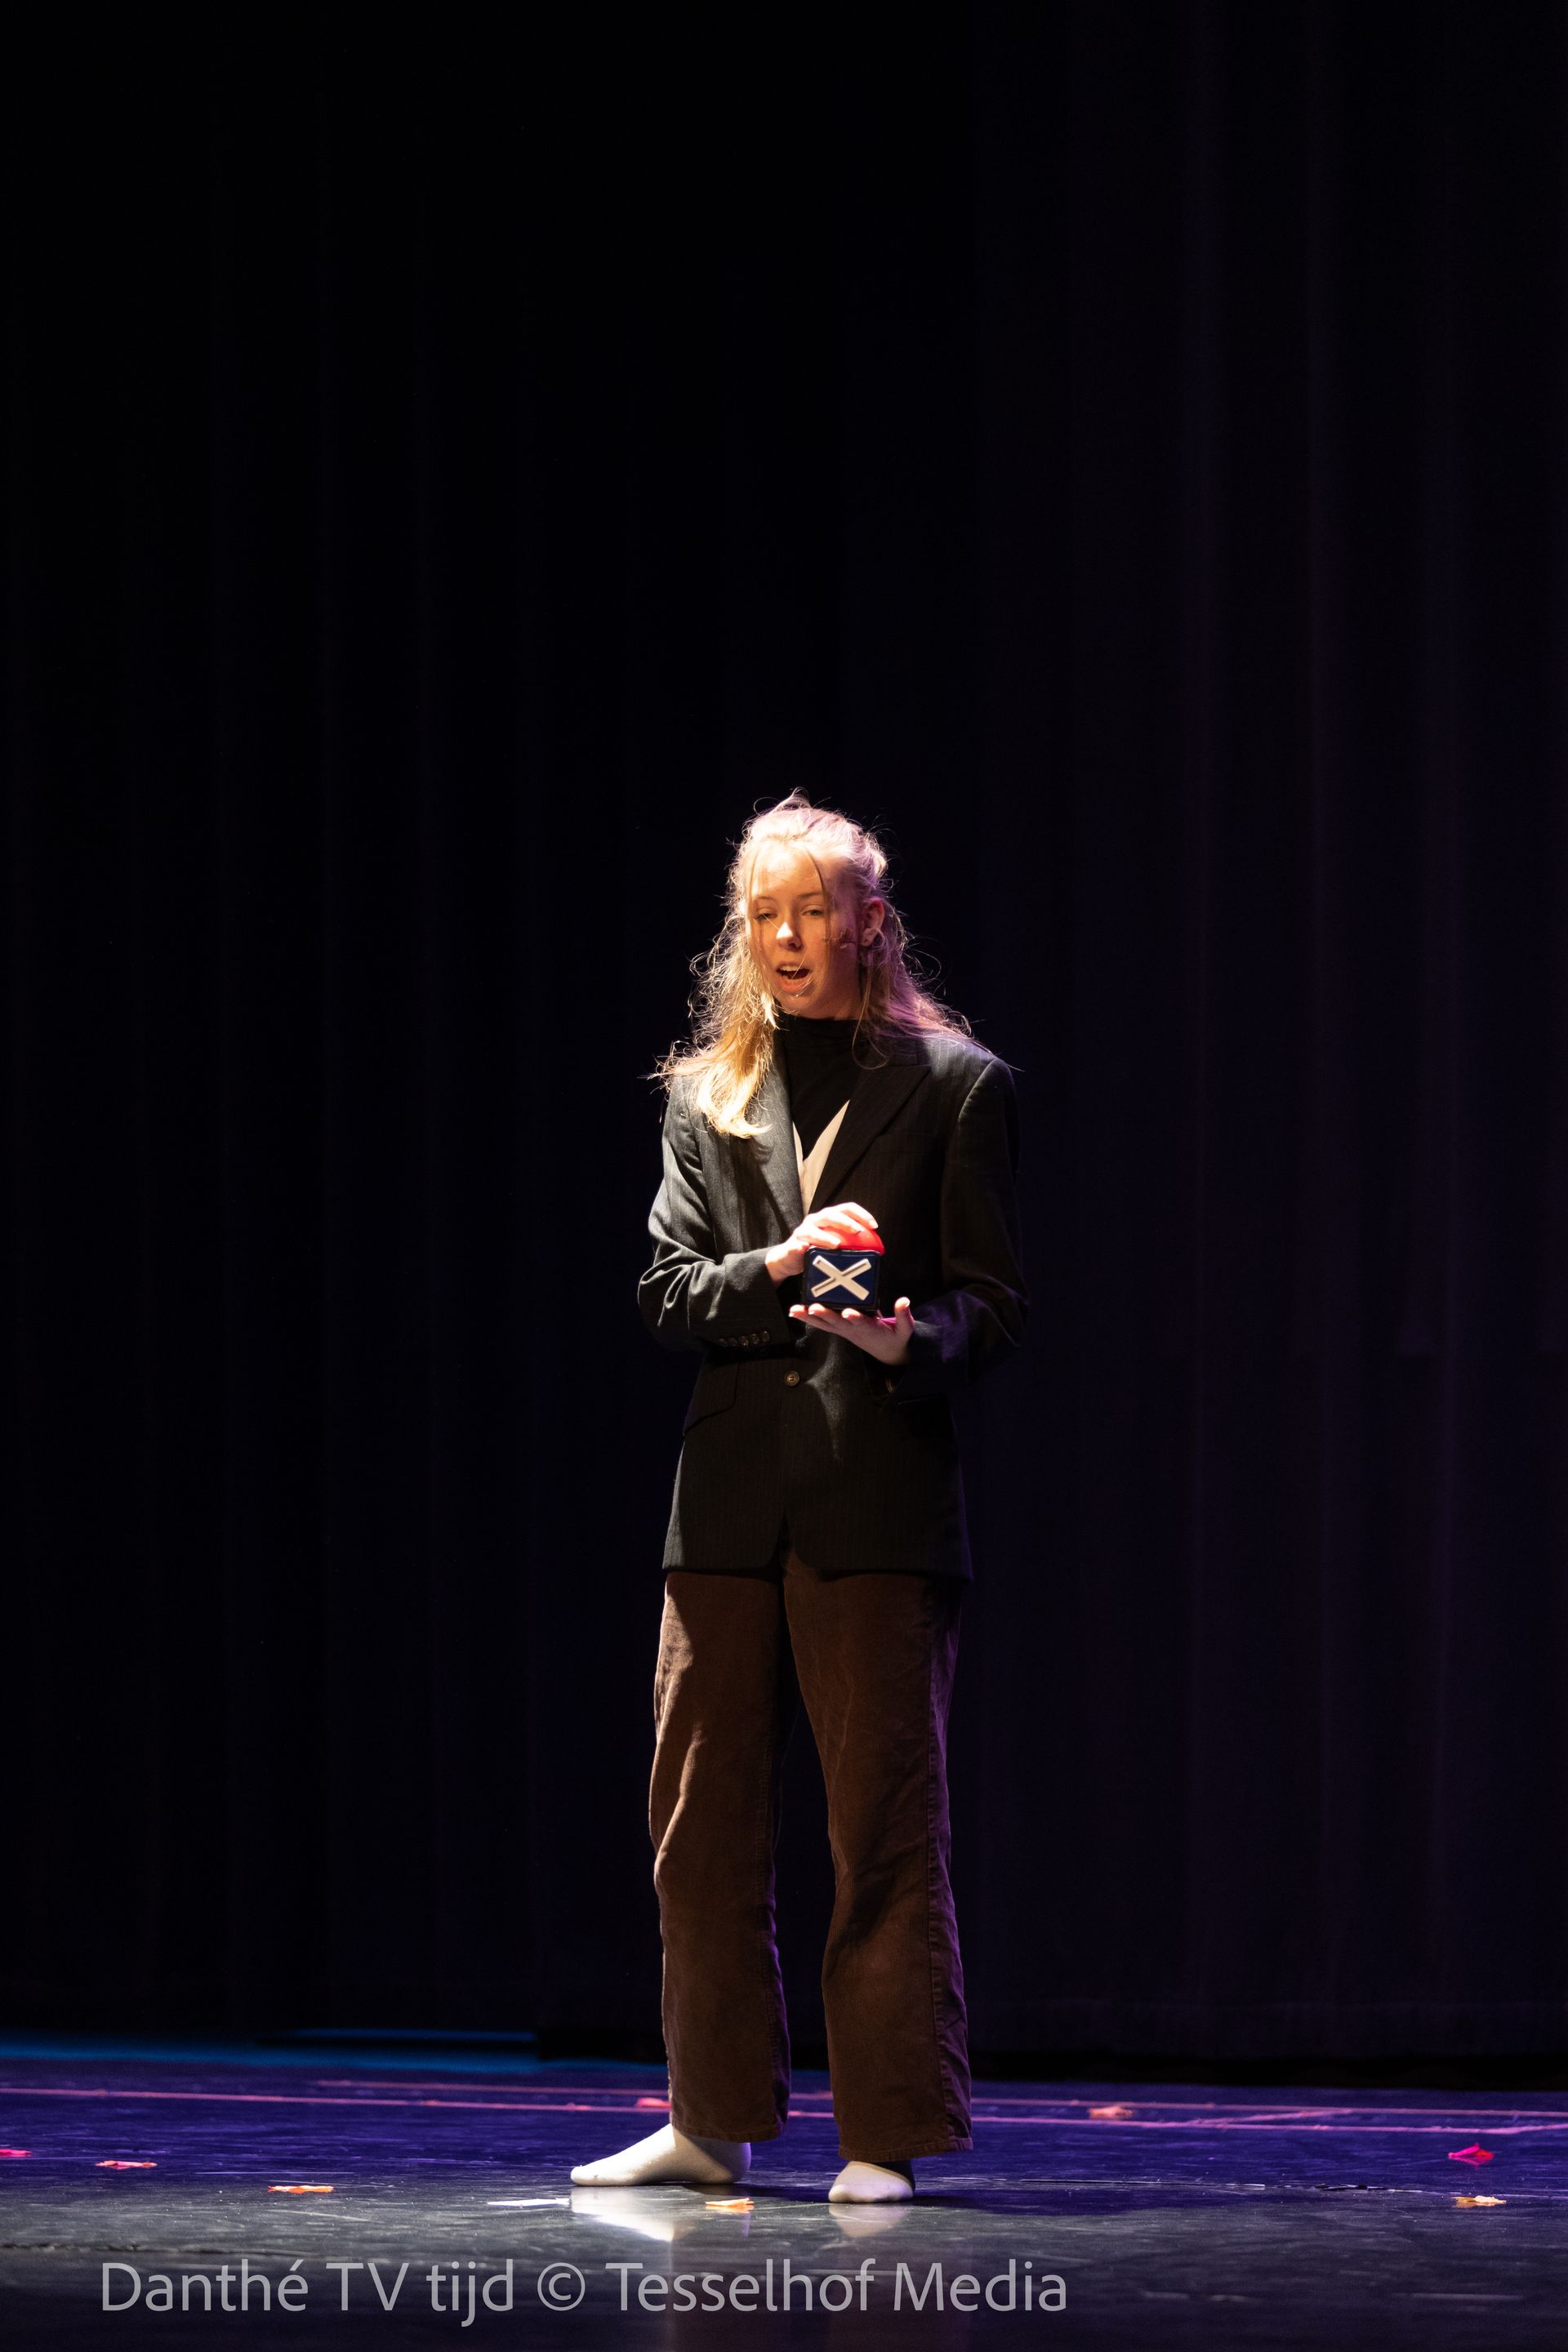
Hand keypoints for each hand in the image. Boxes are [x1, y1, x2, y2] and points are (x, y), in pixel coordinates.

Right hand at [765, 1201, 880, 1283]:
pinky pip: (798, 1245)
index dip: (861, 1214)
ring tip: (836, 1244)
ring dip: (825, 1237)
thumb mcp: (834, 1245)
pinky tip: (806, 1249)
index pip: (847, 1209)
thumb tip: (875, 1250)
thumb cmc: (817, 1251)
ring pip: (813, 1229)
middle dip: (845, 1221)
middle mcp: (815, 1220)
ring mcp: (803, 1231)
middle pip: (831, 1214)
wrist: (789, 1259)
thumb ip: (850, 1243)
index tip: (874, 1225)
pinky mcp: (793, 1245)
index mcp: (828, 1218)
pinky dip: (802, 1247)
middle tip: (858, 1231)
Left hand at [788, 1294, 915, 1365]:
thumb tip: (904, 1300)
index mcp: (870, 1329)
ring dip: (810, 1317)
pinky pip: (823, 1324)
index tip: (848, 1313)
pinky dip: (809, 1318)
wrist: (889, 1354)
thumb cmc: (896, 1339)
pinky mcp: (841, 1329)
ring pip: (825, 1324)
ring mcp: (845, 1331)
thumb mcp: (905, 1330)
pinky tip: (795, 1311)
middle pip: (837, 1323)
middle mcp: (854, 1330)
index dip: (855, 1318)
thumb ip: (904, 1316)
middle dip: (825, 1315)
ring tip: (795, 1310)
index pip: (862, 1323)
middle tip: (812, 1308)